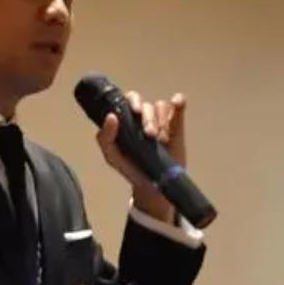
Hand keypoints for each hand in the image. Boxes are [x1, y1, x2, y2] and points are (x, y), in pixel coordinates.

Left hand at [96, 91, 187, 222]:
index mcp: (126, 119)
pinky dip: (178, 103)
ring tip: (161, 140)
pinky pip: (177, 105)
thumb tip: (111, 117)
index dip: (132, 101)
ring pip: (161, 107)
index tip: (136, 111)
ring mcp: (160, 119)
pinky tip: (178, 104)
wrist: (153, 185)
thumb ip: (105, 138)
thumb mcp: (112, 156)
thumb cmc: (130, 167)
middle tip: (150, 135)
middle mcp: (143, 116)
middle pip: (146, 105)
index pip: (128, 99)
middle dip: (149, 118)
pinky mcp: (176, 124)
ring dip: (162, 120)